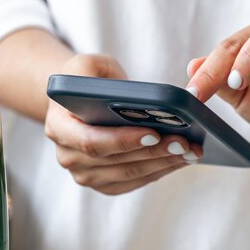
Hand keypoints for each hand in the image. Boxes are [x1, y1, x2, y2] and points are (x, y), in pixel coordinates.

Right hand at [45, 54, 201, 194]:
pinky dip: (160, 171)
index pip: (91, 141)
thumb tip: (132, 97)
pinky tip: (181, 159)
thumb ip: (98, 76)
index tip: (155, 133)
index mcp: (58, 126)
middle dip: (154, 153)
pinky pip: (135, 181)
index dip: (123, 140)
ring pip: (129, 174)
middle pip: (116, 161)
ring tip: (191, 151)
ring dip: (164, 164)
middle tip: (186, 143)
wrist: (79, 101)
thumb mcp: (87, 65)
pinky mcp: (103, 183)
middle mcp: (67, 156)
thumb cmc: (86, 79)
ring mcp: (85, 174)